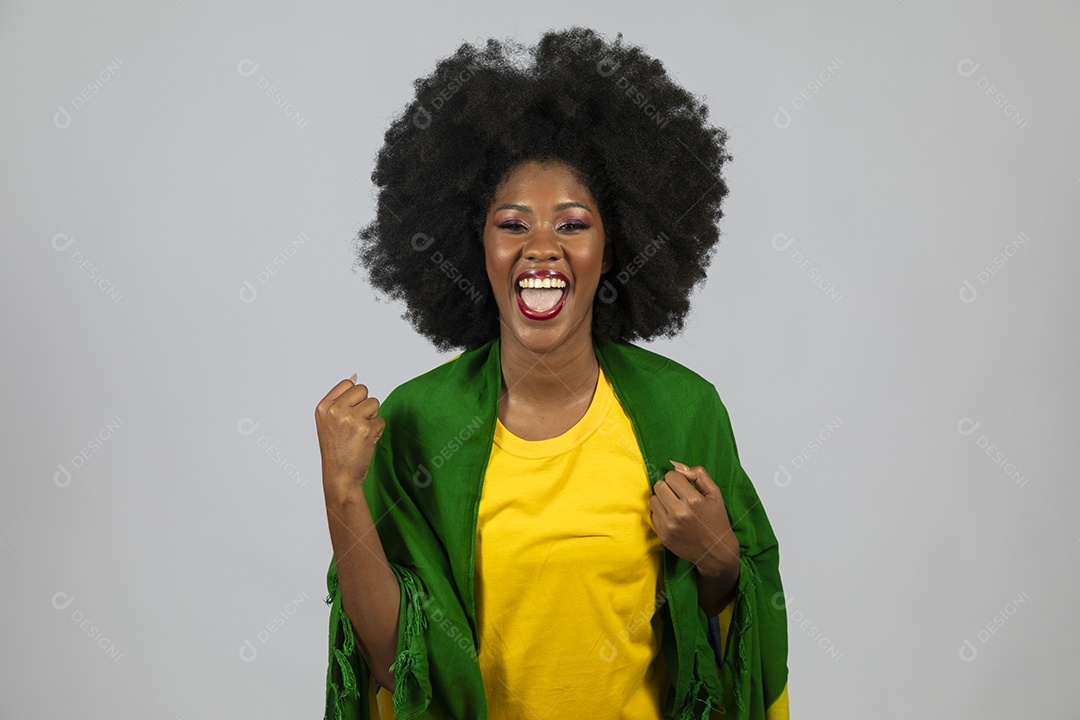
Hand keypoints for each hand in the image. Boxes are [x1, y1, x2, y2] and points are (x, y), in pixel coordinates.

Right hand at [315, 373, 384, 501]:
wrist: (340, 476)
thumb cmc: (336, 449)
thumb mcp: (328, 421)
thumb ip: (340, 398)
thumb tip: (355, 375)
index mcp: (323, 406)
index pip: (348, 384)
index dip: (354, 398)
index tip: (350, 414)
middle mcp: (335, 410)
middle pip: (363, 390)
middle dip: (365, 405)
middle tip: (356, 425)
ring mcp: (350, 419)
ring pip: (374, 403)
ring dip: (372, 417)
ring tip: (360, 433)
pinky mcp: (366, 429)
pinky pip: (381, 420)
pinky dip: (377, 431)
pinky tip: (366, 442)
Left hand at [649, 460, 739, 579]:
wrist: (716, 551)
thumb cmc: (716, 521)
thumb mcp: (715, 494)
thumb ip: (699, 475)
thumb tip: (679, 467)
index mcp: (693, 500)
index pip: (671, 476)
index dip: (678, 478)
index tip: (684, 485)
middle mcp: (679, 513)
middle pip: (659, 485)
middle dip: (669, 486)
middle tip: (679, 495)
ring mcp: (669, 526)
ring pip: (653, 499)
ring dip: (663, 499)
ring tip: (675, 506)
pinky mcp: (663, 536)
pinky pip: (652, 514)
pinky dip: (660, 513)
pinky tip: (672, 517)